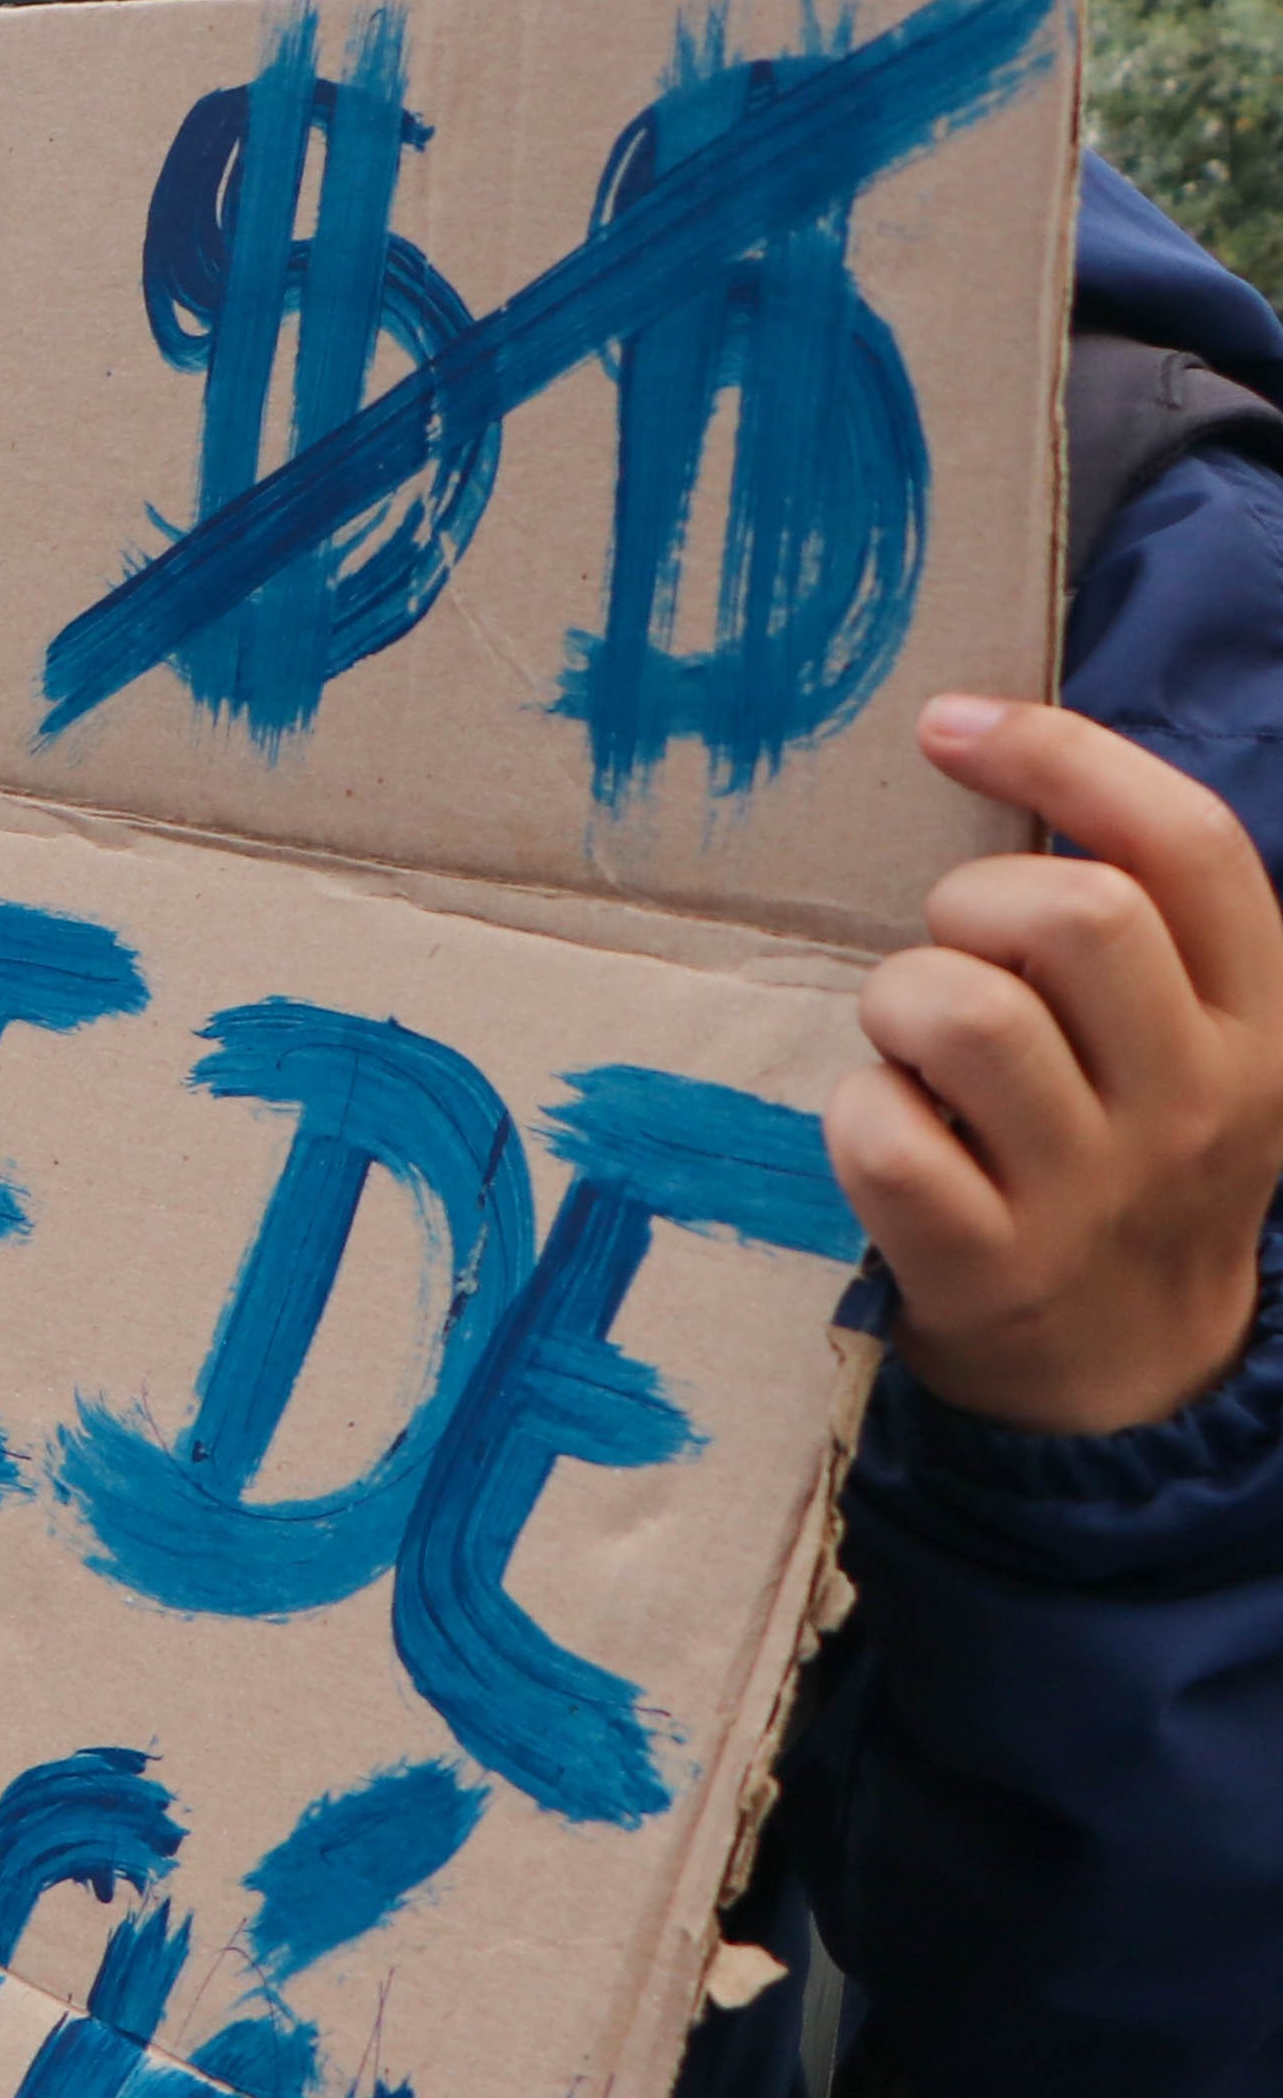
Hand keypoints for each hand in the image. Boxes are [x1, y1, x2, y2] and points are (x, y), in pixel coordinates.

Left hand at [833, 693, 1282, 1431]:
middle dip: (972, 901)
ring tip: (912, 1046)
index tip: (949, 725)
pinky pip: (883, 1136)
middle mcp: (1197, 1098)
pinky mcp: (989, 1266)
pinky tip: (886, 1132)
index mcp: (1261, 1019)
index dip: (1063, 754)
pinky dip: (855, 1113)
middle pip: (1075, 915)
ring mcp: (1095, 1189)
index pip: (1189, 844)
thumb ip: (1139, 920)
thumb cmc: (1128, 1155)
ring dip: (900, 999)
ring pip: (963, 1011)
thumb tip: (995, 741)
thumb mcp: (1193, 1039)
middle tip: (952, 953)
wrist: (1131, 1372)